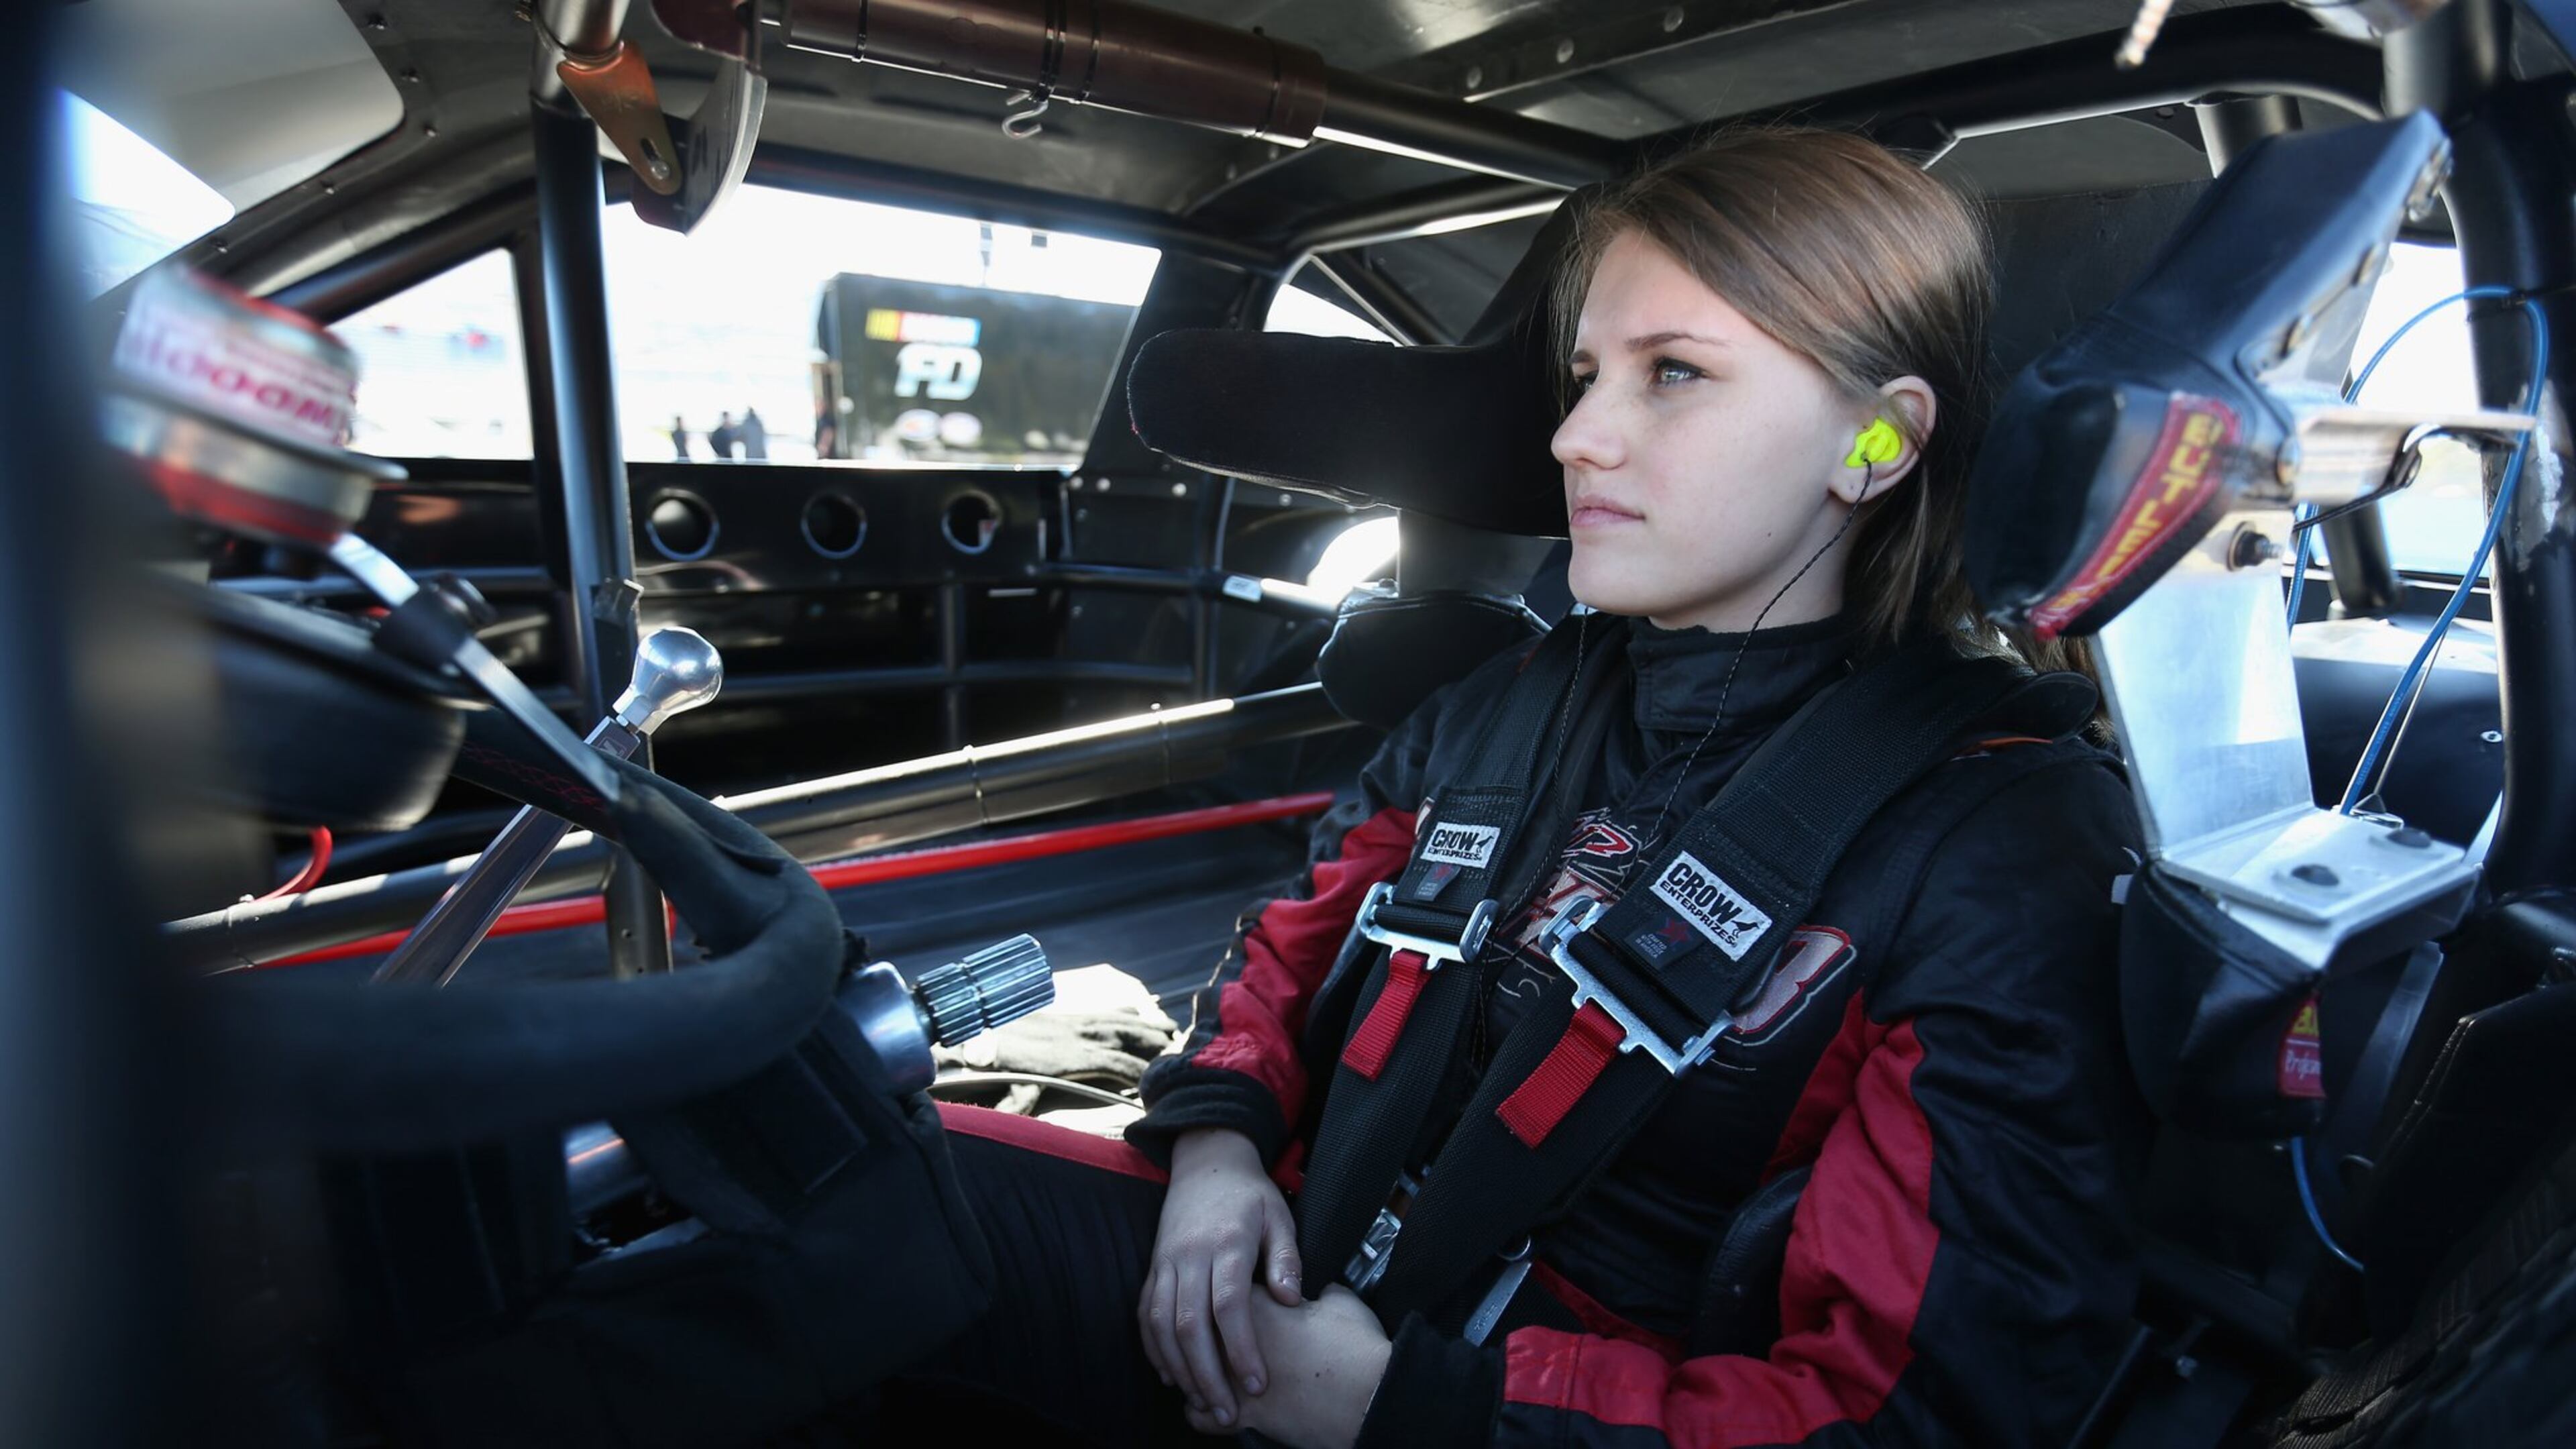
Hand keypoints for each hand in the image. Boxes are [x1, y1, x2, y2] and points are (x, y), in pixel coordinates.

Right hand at [1140, 1128, 1303, 1427]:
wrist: (1206, 1163)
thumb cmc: (1250, 1195)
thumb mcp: (1279, 1216)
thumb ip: (1286, 1258)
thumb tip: (1291, 1301)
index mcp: (1226, 1244)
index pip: (1228, 1305)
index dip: (1241, 1348)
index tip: (1257, 1383)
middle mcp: (1189, 1256)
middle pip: (1189, 1324)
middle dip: (1208, 1374)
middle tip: (1228, 1412)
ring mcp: (1165, 1263)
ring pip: (1162, 1325)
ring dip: (1179, 1369)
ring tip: (1202, 1402)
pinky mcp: (1153, 1268)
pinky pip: (1145, 1314)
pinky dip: (1154, 1349)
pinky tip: (1171, 1376)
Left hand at [1181, 1286, 1391, 1448]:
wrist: (1365, 1394)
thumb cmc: (1354, 1345)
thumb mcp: (1341, 1303)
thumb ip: (1321, 1293)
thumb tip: (1322, 1293)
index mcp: (1252, 1302)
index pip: (1218, 1292)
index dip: (1224, 1301)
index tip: (1235, 1309)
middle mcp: (1231, 1340)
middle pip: (1193, 1333)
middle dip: (1196, 1341)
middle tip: (1211, 1343)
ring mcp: (1231, 1379)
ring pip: (1188, 1375)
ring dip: (1191, 1377)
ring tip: (1202, 1379)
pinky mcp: (1239, 1415)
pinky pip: (1199, 1416)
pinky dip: (1199, 1415)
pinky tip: (1206, 1411)